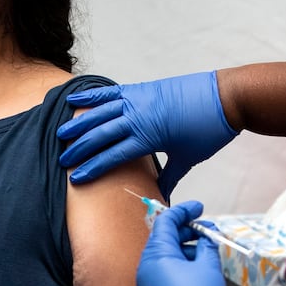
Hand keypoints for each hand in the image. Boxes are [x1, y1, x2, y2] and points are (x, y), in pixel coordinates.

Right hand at [59, 72, 237, 197]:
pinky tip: (77, 100)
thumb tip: (161, 197)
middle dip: (80, 148)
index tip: (75, 178)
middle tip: (62, 160)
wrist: (225, 98)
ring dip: (79, 123)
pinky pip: (112, 92)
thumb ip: (171, 177)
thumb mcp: (188, 159)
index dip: (93, 167)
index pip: (113, 155)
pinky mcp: (143, 88)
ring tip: (61, 133)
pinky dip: (93, 96)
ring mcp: (139, 99)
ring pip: (101, 111)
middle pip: (101, 134)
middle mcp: (140, 116)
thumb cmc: (208, 130)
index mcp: (149, 136)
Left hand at [136, 201, 227, 285]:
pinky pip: (164, 274)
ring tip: (207, 251)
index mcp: (155, 255)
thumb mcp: (208, 268)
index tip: (199, 208)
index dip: (184, 211)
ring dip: (185, 249)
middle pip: (164, 239)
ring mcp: (146, 285)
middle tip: (208, 231)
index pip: (165, 222)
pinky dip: (179, 266)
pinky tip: (198, 269)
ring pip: (165, 257)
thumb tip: (205, 240)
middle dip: (187, 232)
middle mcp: (145, 268)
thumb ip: (206, 247)